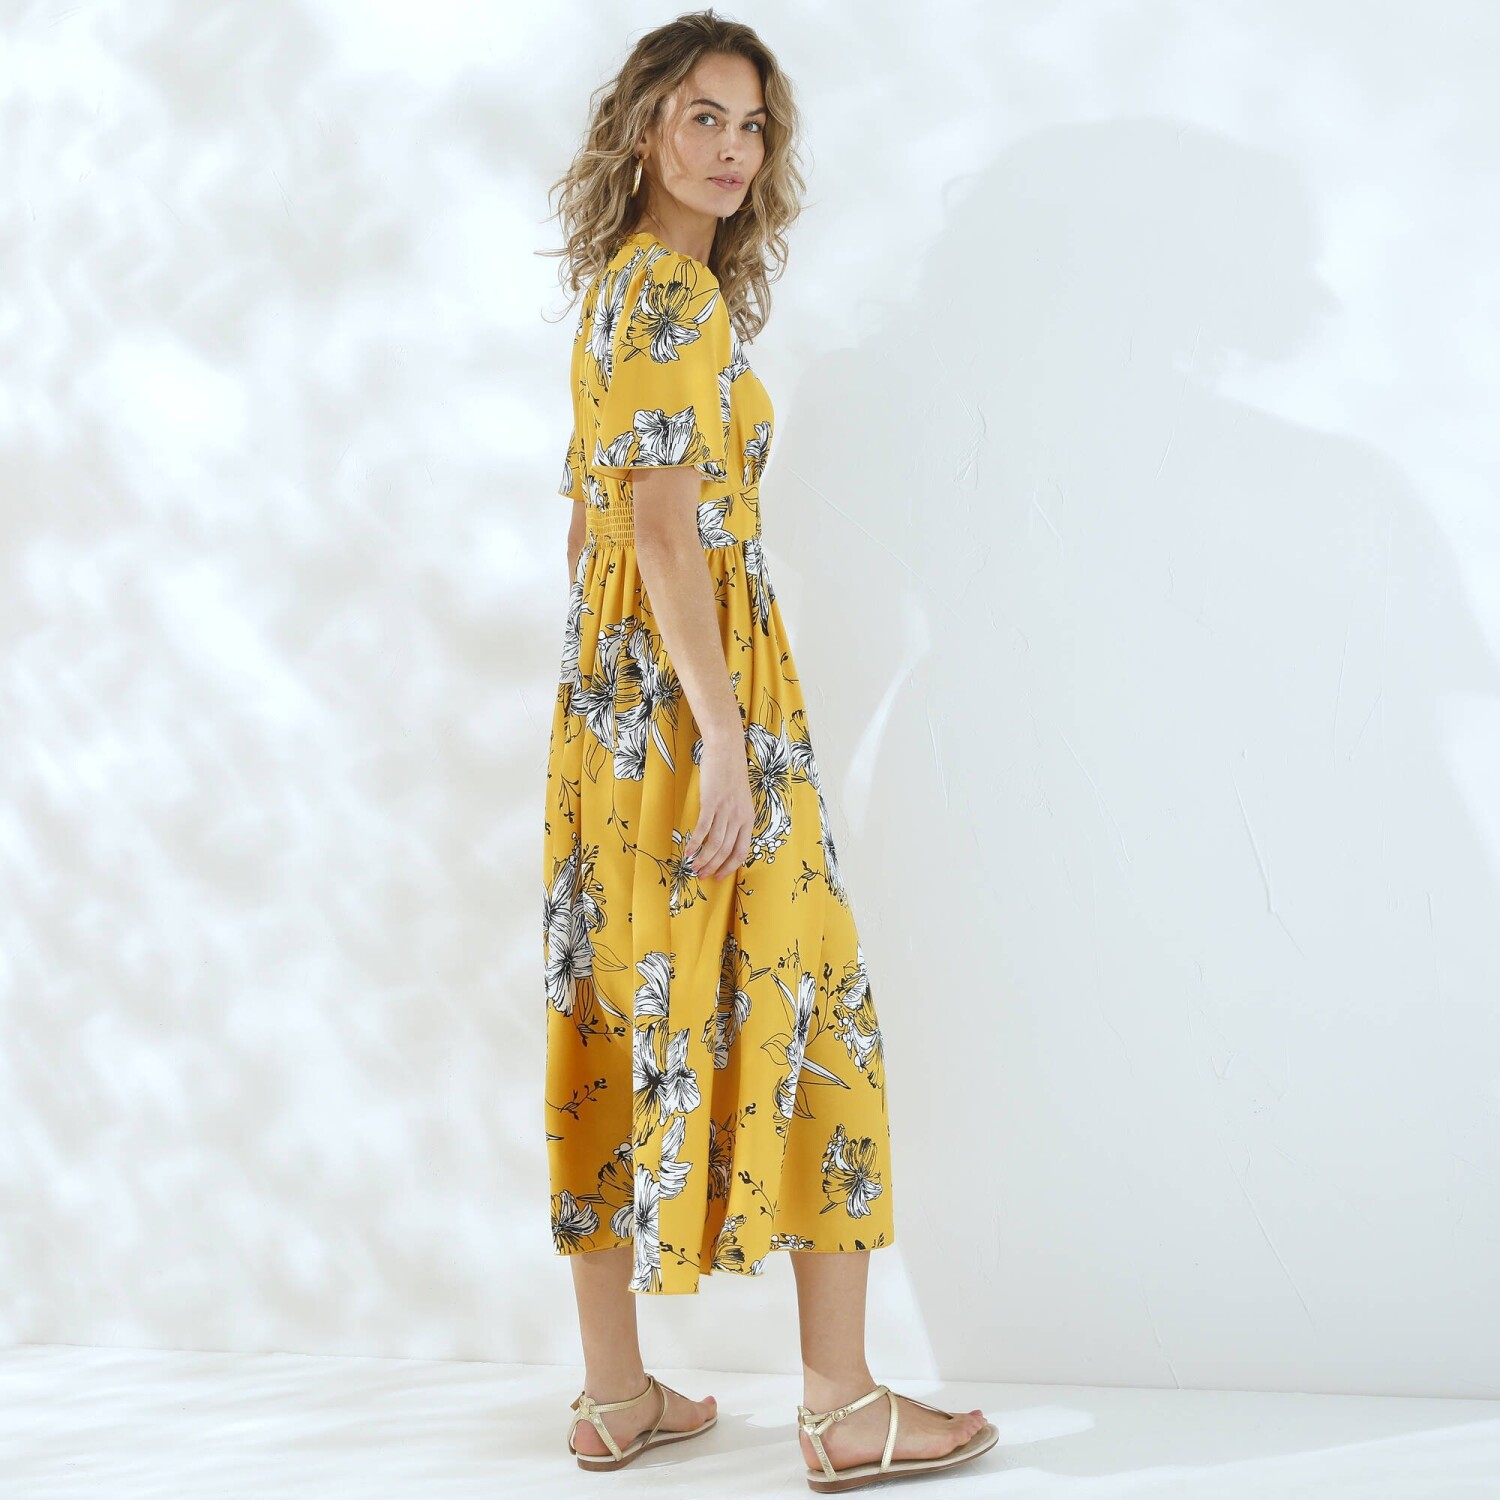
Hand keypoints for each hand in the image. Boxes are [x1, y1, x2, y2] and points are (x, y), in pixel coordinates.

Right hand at [685, 735, 752, 880]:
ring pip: (714, 844)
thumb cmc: (731, 774)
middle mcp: (739, 818)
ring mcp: (725, 811)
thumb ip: (736, 819)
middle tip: (702, 876)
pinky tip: (687, 851)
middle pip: (726, 851)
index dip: (729, 867)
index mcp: (749, 819)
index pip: (741, 851)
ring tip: (693, 868)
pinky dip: (694, 843)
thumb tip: (725, 838)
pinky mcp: (711, 803)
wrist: (726, 751)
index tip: (719, 876)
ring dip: (703, 859)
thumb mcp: (740, 800)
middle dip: (713, 867)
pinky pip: (703, 830)